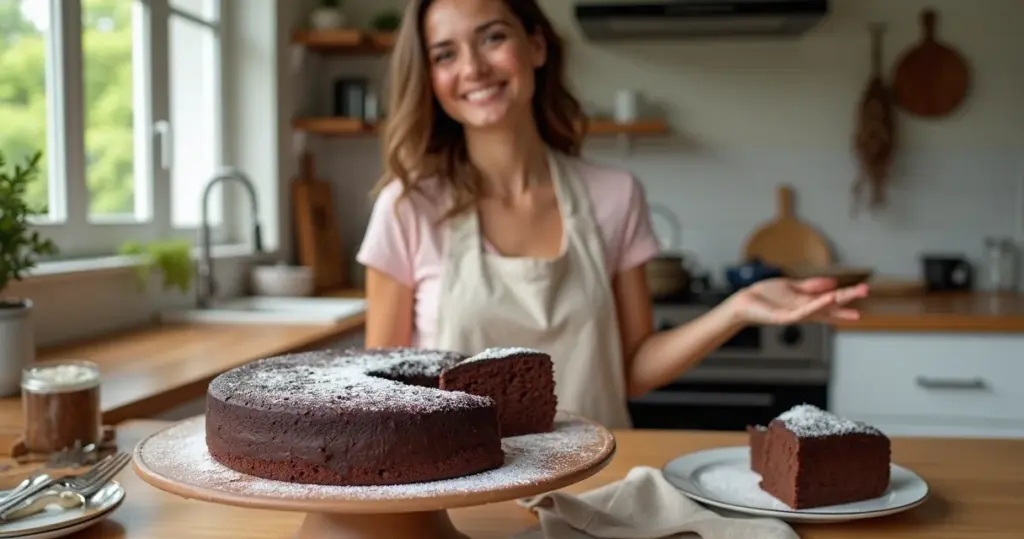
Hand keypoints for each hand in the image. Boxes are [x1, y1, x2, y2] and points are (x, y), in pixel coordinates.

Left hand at [724, 277, 869, 324]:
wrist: (744, 302)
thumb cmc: (766, 295)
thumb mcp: (792, 286)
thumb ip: (811, 285)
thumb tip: (833, 282)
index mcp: (806, 302)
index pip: (830, 299)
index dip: (846, 296)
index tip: (864, 291)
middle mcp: (804, 310)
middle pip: (831, 305)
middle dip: (848, 298)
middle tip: (866, 290)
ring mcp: (796, 315)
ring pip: (820, 309)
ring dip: (836, 302)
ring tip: (851, 293)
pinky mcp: (785, 318)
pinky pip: (804, 313)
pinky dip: (816, 306)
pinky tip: (828, 298)